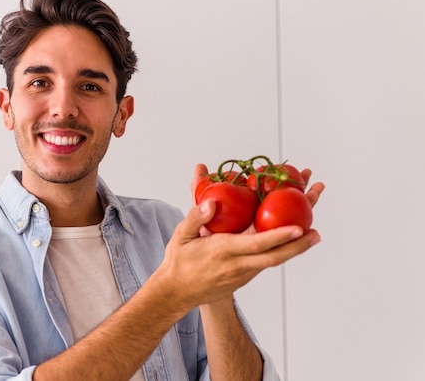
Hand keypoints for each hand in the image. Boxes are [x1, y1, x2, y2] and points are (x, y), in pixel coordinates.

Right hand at [158, 200, 319, 308]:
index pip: (255, 244)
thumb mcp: (181, 235)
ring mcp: (242, 274)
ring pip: (273, 261)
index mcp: (222, 251)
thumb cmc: (178, 261)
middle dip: (298, 245)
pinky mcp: (243, 277)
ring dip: (294, 248)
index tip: (298, 227)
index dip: (278, 236)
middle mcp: (236, 265)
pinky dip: (280, 251)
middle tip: (317, 233)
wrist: (177, 292)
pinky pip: (265, 263)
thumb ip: (195, 217)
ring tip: (313, 234)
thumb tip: (211, 202)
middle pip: (274, 257)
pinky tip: (290, 241)